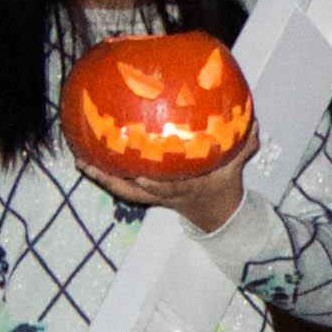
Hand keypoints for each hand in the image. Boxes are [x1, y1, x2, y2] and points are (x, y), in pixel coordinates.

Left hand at [72, 148, 250, 228]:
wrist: (215, 212)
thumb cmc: (223, 182)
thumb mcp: (237, 163)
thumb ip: (244, 142)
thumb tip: (250, 119)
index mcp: (189, 185)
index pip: (170, 185)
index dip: (155, 179)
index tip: (142, 170)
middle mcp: (166, 191)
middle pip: (138, 188)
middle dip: (120, 175)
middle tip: (99, 157)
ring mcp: (151, 194)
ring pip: (122, 188)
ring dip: (102, 175)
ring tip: (81, 159)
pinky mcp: (141, 192)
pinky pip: (118, 186)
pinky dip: (101, 174)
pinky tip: (82, 160)